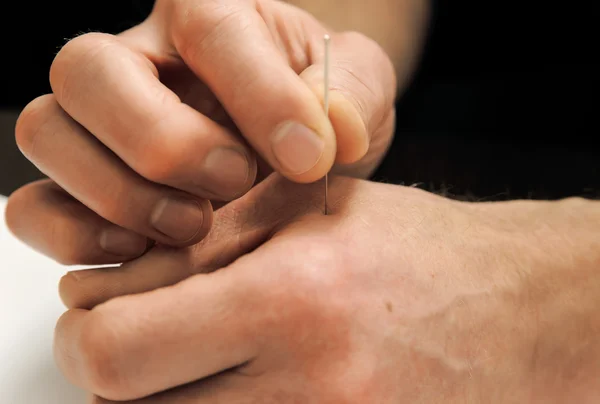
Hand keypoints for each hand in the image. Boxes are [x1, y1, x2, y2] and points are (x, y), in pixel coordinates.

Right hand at [7, 0, 395, 264]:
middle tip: (233, 184)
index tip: (311, 159)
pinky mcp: (82, 185)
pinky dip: (76, 236)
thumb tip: (332, 129)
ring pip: (47, 133)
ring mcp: (98, 123)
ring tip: (193, 227)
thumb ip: (351, 93)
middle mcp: (138, 60)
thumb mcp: (356, 88)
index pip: (209, 32)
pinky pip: (32, 206)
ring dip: (120, 194)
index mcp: (209, 16)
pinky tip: (141, 251)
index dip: (260, 97)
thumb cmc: (319, 110)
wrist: (294, 146)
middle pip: (88, 72)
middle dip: (165, 143)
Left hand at [54, 175, 599, 402]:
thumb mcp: (314, 210)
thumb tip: (115, 278)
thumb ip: (208, 241)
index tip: (96, 318)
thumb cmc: (421, 250)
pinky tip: (244, 384)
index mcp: (292, 301)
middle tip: (145, 340)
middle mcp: (307, 389)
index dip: (86, 336)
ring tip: (203, 358)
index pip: (120, 353)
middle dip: (120, 373)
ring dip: (168, 400)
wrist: (519, 313)